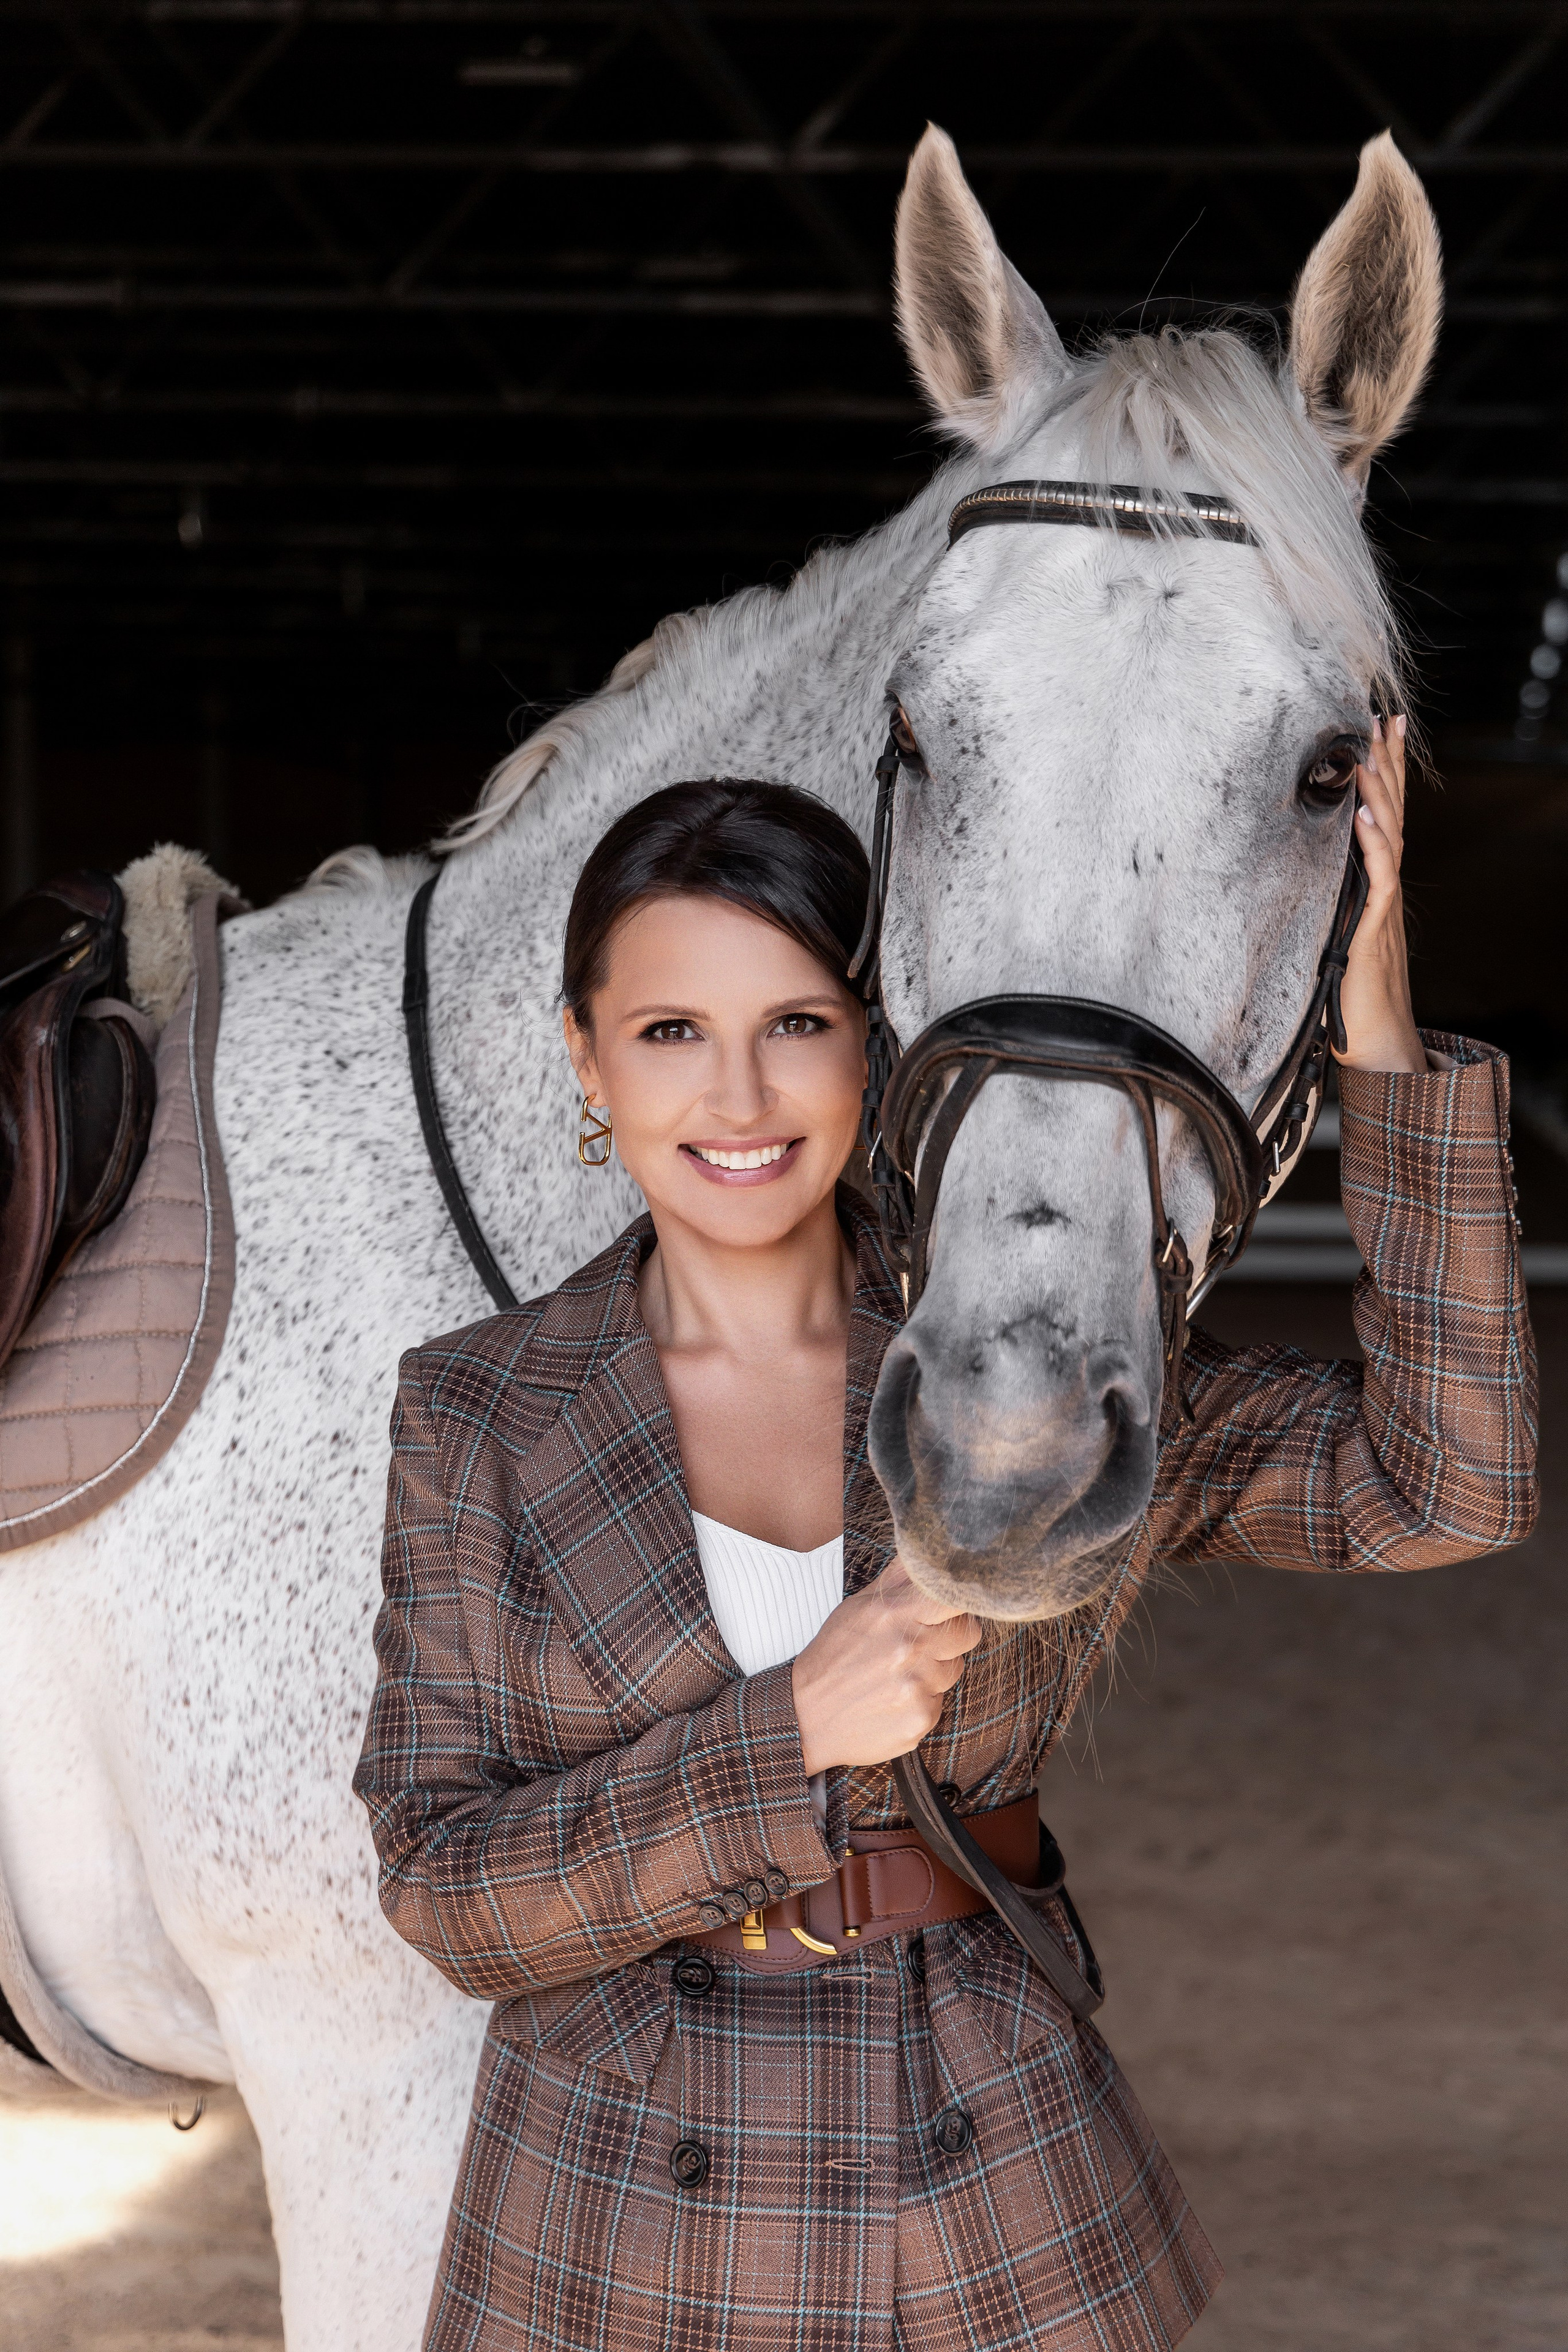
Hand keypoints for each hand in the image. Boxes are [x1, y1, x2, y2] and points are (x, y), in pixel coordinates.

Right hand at [791, 1559, 981, 1775]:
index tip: (952, 1606)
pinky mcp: (921, 1718)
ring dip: (934, 1670)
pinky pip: (941, 1701)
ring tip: (897, 1674)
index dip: (960, 1600)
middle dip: (949, 1636)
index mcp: (894, 1613)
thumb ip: (897, 1578)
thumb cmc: (833, 1657)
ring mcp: (917, 1685)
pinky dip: (922, 1701)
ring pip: (954, 1668)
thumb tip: (925, 1550)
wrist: (806, 1717)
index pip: (956, 1597)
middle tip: (919, 1643)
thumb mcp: (857, 1608)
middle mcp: (910, 1648)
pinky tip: (894, 1699)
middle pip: (968, 1633)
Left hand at [1334, 713, 1427, 1075]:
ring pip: (1387, 835)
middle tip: (1383, 717)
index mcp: (1374, 881)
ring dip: (1379, 792)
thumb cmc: (1349, 992)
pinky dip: (1372, 844)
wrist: (1375, 1038)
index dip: (1385, 771)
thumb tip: (1300, 868)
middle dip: (1388, 764)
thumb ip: (1326, 897)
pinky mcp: (1376, 926)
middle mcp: (1384, 884)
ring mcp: (1383, 903)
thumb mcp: (1331, 930)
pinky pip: (1380, 877)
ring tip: (1369, 750)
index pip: (1382, 815)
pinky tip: (1361, 816)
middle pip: (1391, 813)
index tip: (1379, 728)